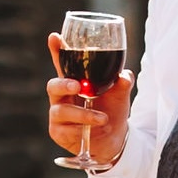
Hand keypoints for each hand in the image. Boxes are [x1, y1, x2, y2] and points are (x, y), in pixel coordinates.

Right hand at [45, 33, 132, 167]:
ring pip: (61, 110)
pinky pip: (65, 129)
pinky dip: (82, 129)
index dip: (57, 50)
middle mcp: (62, 96)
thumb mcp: (120, 95)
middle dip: (63, 84)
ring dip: (83, 114)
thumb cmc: (111, 110)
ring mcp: (57, 114)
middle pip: (52, 85)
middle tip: (78, 86)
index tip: (55, 37)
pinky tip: (94, 131)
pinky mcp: (58, 132)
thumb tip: (124, 76)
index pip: (63, 63)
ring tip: (103, 118)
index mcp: (75, 81)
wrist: (114, 139)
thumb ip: (122, 83)